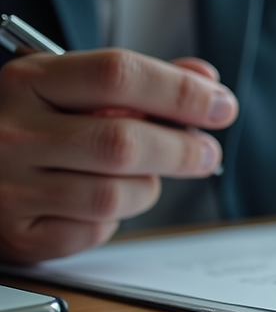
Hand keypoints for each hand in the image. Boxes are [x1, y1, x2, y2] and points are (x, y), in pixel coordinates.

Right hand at [0, 49, 237, 262]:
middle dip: (182, 150)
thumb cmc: (25, 124)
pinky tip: (99, 202)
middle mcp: (14, 133)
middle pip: (124, 143)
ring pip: (117, 195)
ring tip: (142, 176)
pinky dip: (113, 218)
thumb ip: (137, 82)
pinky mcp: (22, 235)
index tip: (220, 105)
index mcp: (28, 82)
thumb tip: (204, 81)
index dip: (181, 92)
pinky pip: (97, 230)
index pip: (119, 76)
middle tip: (206, 152)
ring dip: (148, 188)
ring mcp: (12, 187)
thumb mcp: (66, 86)